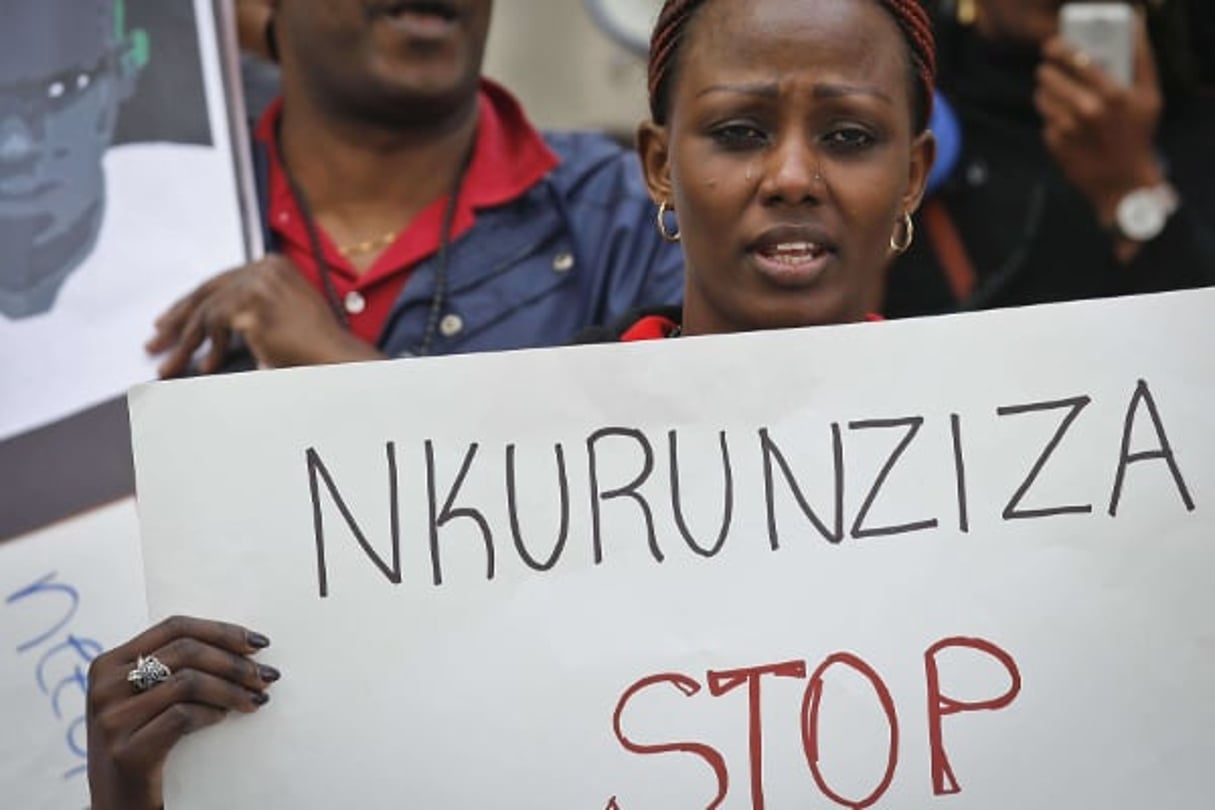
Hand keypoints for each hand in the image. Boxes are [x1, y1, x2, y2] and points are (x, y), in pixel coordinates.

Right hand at [86, 616, 278, 809]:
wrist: (119, 809)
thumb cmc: (143, 748)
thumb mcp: (147, 701)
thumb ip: (174, 670)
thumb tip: (244, 647)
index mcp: (109, 665)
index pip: (174, 627)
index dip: (222, 631)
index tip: (260, 643)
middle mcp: (103, 686)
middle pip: (186, 651)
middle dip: (235, 661)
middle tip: (268, 676)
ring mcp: (111, 720)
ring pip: (188, 681)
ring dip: (232, 688)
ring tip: (257, 699)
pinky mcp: (126, 752)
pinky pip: (182, 716)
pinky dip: (212, 713)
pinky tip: (226, 717)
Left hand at [147, 255, 384, 376]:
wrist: (335, 357)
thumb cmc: (313, 346)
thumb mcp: (280, 317)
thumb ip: (249, 311)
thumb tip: (209, 327)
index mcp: (273, 265)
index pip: (221, 282)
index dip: (192, 303)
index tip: (171, 320)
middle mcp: (264, 268)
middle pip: (207, 292)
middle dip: (178, 320)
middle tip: (156, 340)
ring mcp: (258, 284)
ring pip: (205, 312)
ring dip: (186, 343)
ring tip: (170, 365)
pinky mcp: (252, 305)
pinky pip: (214, 327)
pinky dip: (206, 350)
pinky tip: (205, 367)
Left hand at [1035, 14, 1163, 226]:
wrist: (1121, 181)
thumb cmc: (1137, 134)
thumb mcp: (1149, 98)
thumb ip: (1142, 61)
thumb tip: (1134, 28)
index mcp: (1113, 94)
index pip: (1078, 59)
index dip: (1060, 49)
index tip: (1052, 46)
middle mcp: (1088, 110)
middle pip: (1050, 77)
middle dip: (1047, 71)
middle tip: (1047, 70)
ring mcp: (1068, 128)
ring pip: (1042, 97)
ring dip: (1044, 93)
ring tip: (1053, 94)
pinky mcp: (1054, 143)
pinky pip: (1045, 119)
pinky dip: (1050, 118)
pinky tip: (1063, 123)